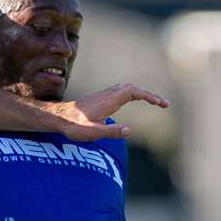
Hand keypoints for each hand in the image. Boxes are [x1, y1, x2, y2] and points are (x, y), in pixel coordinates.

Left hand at [35, 83, 170, 139]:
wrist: (58, 117)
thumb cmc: (74, 126)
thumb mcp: (93, 132)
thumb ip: (111, 131)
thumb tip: (129, 131)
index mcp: (110, 100)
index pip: (135, 93)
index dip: (150, 97)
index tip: (162, 104)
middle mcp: (108, 94)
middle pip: (133, 88)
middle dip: (149, 95)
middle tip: (162, 104)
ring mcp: (103, 95)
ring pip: (127, 88)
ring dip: (141, 93)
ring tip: (152, 102)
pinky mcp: (100, 99)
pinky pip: (120, 92)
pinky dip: (132, 94)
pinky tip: (132, 100)